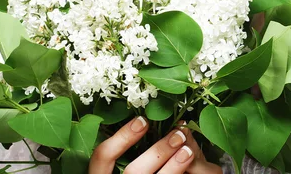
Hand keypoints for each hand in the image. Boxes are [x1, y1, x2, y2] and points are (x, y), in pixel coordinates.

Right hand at [89, 116, 222, 173]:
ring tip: (188, 151)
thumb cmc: (138, 172)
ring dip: (173, 166)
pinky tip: (189, 165)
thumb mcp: (130, 167)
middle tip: (177, 135)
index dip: (121, 137)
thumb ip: (138, 154)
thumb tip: (162, 127)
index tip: (142, 121)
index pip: (102, 156)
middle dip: (157, 152)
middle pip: (133, 171)